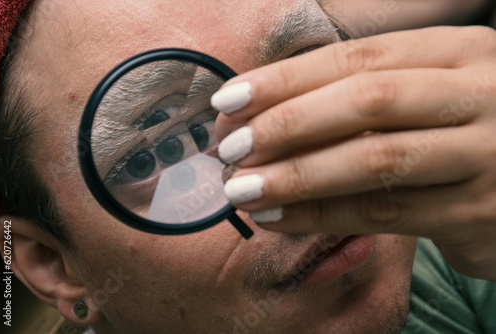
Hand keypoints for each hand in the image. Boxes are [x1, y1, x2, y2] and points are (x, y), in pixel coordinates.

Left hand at [213, 26, 495, 280]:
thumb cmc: (455, 132)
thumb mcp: (421, 95)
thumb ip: (357, 95)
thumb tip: (261, 111)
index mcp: (457, 52)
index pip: (357, 56)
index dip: (287, 78)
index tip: (230, 100)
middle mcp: (479, 94)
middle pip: (368, 100)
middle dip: (289, 124)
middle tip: (231, 150)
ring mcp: (487, 154)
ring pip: (376, 160)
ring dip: (298, 176)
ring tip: (244, 190)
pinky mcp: (480, 212)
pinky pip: (387, 214)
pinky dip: (324, 215)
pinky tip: (280, 217)